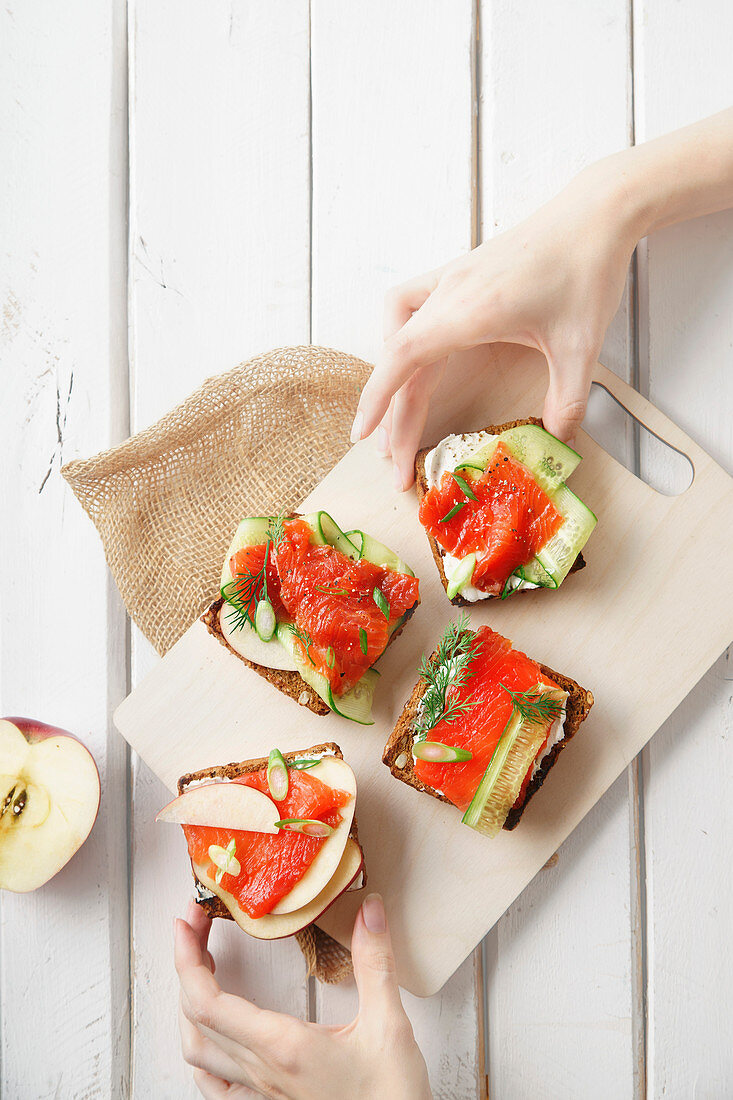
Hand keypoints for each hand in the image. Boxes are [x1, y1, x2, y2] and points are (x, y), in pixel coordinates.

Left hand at [175, 894, 431, 1099]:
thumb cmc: (390, 1097)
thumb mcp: (388, 1024)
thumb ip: (375, 963)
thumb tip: (368, 909)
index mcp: (282, 1046)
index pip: (209, 1002)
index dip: (187, 959)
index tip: (187, 921)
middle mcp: (263, 1071)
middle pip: (196, 1018)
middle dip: (187, 966)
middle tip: (195, 927)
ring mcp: (263, 1091)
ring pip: (200, 1051)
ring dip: (190, 1005)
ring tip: (201, 968)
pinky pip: (217, 1082)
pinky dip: (204, 1049)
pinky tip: (214, 1033)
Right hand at [352, 108, 732, 489]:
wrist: (594, 214)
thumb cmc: (586, 271)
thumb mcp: (581, 348)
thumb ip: (567, 400)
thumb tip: (557, 442)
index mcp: (468, 312)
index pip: (403, 359)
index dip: (378, 400)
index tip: (364, 437)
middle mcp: (449, 294)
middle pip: (401, 360)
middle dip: (392, 416)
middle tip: (396, 462)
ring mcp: (450, 280)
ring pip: (399, 334)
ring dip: (391, 376)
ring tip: (395, 417)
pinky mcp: (458, 273)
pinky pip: (410, 306)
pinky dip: (401, 337)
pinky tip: (412, 356)